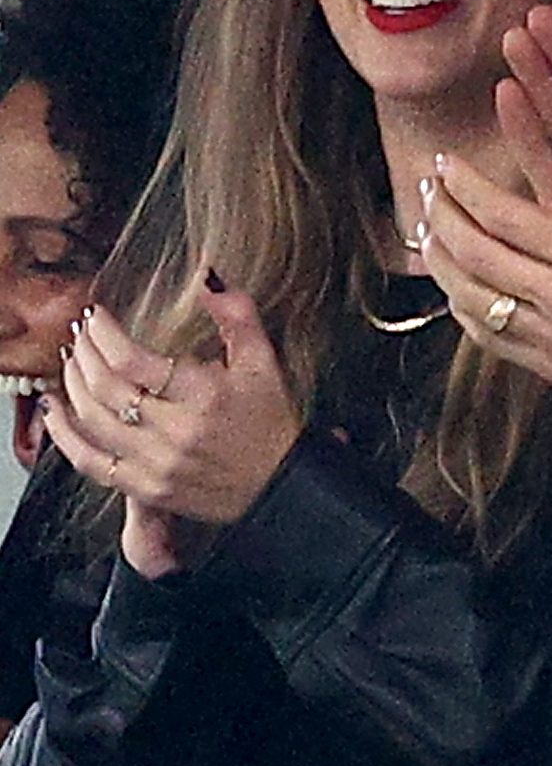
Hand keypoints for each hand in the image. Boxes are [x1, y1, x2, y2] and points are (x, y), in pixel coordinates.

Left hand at [42, 275, 301, 571]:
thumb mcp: (262, 360)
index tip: (97, 316)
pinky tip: (55, 410)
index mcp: (204, 395)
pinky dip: (65, 434)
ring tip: (71, 361)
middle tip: (80, 333)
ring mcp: (158, 463)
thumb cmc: (270, 420)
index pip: (133, 361)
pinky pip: (90, 462)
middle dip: (84, 352)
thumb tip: (207, 277)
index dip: (104, 333)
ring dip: (71, 385)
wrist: (282, 483)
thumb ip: (236, 314)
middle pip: (105, 388)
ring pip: (92, 421)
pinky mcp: (147, 488)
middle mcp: (177, 431)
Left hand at [421, 66, 551, 397]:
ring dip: (443, 267)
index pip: (499, 215)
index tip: (446, 165)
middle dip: (442, 219)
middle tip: (429, 193)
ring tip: (430, 237)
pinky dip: (467, 313)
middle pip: (475, 257)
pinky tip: (459, 289)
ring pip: (474, 304)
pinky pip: (493, 343)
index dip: (463, 185)